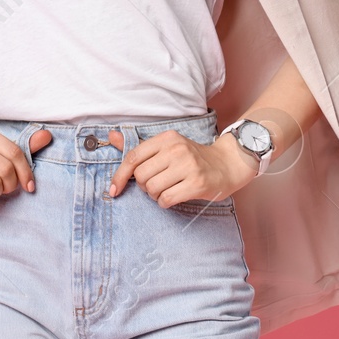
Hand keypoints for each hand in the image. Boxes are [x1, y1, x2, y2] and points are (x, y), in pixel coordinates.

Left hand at [107, 129, 258, 208]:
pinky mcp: (197, 183)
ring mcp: (188, 166)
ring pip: (152, 189)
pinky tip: (172, 197)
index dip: (119, 175)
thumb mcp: (166, 146)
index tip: (114, 189)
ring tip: (165, 190)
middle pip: (141, 176)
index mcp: (167, 138)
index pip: (133, 157)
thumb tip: (111, 135)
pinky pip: (166, 199)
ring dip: (154, 195)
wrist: (227, 164)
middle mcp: (177, 150)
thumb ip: (139, 146)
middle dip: (143, 186)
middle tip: (155, 185)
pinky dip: (164, 202)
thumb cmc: (192, 158)